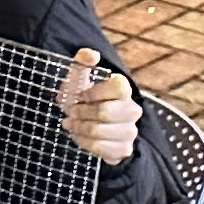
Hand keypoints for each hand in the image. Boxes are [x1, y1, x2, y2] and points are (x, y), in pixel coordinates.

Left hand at [55, 49, 140, 166]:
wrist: (91, 127)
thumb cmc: (84, 100)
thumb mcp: (79, 80)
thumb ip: (82, 63)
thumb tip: (91, 55)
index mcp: (124, 89)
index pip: (116, 87)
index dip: (94, 93)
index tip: (81, 96)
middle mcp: (132, 109)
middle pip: (104, 112)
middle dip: (81, 113)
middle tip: (71, 113)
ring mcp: (130, 130)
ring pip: (99, 131)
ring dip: (79, 128)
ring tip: (71, 124)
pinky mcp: (125, 148)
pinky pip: (101, 148)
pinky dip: (84, 142)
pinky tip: (78, 136)